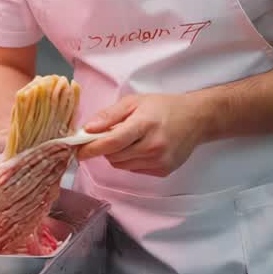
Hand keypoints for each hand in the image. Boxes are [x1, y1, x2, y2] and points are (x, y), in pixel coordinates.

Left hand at [75, 93, 209, 176]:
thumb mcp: (134, 102)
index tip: (76, 149)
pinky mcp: (164, 171)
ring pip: (122, 165)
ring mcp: (160, 161)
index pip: (111, 142)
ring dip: (116, 155)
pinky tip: (140, 148)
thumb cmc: (162, 107)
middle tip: (106, 136)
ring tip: (127, 140)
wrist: (196, 119)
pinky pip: (134, 170)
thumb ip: (109, 115)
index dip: (90, 148)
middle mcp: (153, 146)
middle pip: (114, 156)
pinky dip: (129, 161)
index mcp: (144, 124)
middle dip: (103, 148)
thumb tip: (87, 129)